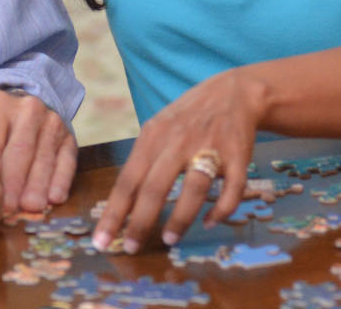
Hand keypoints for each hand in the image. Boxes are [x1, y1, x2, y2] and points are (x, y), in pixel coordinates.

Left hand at [0, 88, 78, 221]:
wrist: (16, 111)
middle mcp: (27, 108)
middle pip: (21, 151)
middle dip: (16, 184)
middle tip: (10, 210)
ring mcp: (51, 121)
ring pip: (44, 157)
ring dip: (38, 186)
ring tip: (32, 208)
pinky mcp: (68, 135)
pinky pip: (67, 160)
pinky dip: (61, 180)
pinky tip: (55, 199)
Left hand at [90, 70, 266, 251]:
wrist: (234, 92)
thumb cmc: (188, 118)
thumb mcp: (158, 129)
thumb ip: (142, 162)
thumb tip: (121, 204)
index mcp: (154, 137)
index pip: (127, 180)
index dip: (114, 213)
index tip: (102, 241)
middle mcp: (179, 142)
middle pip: (155, 187)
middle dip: (141, 222)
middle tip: (132, 248)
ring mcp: (210, 148)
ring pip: (194, 189)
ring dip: (180, 218)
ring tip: (169, 240)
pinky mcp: (238, 156)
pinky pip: (232, 188)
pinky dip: (222, 209)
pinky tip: (210, 221)